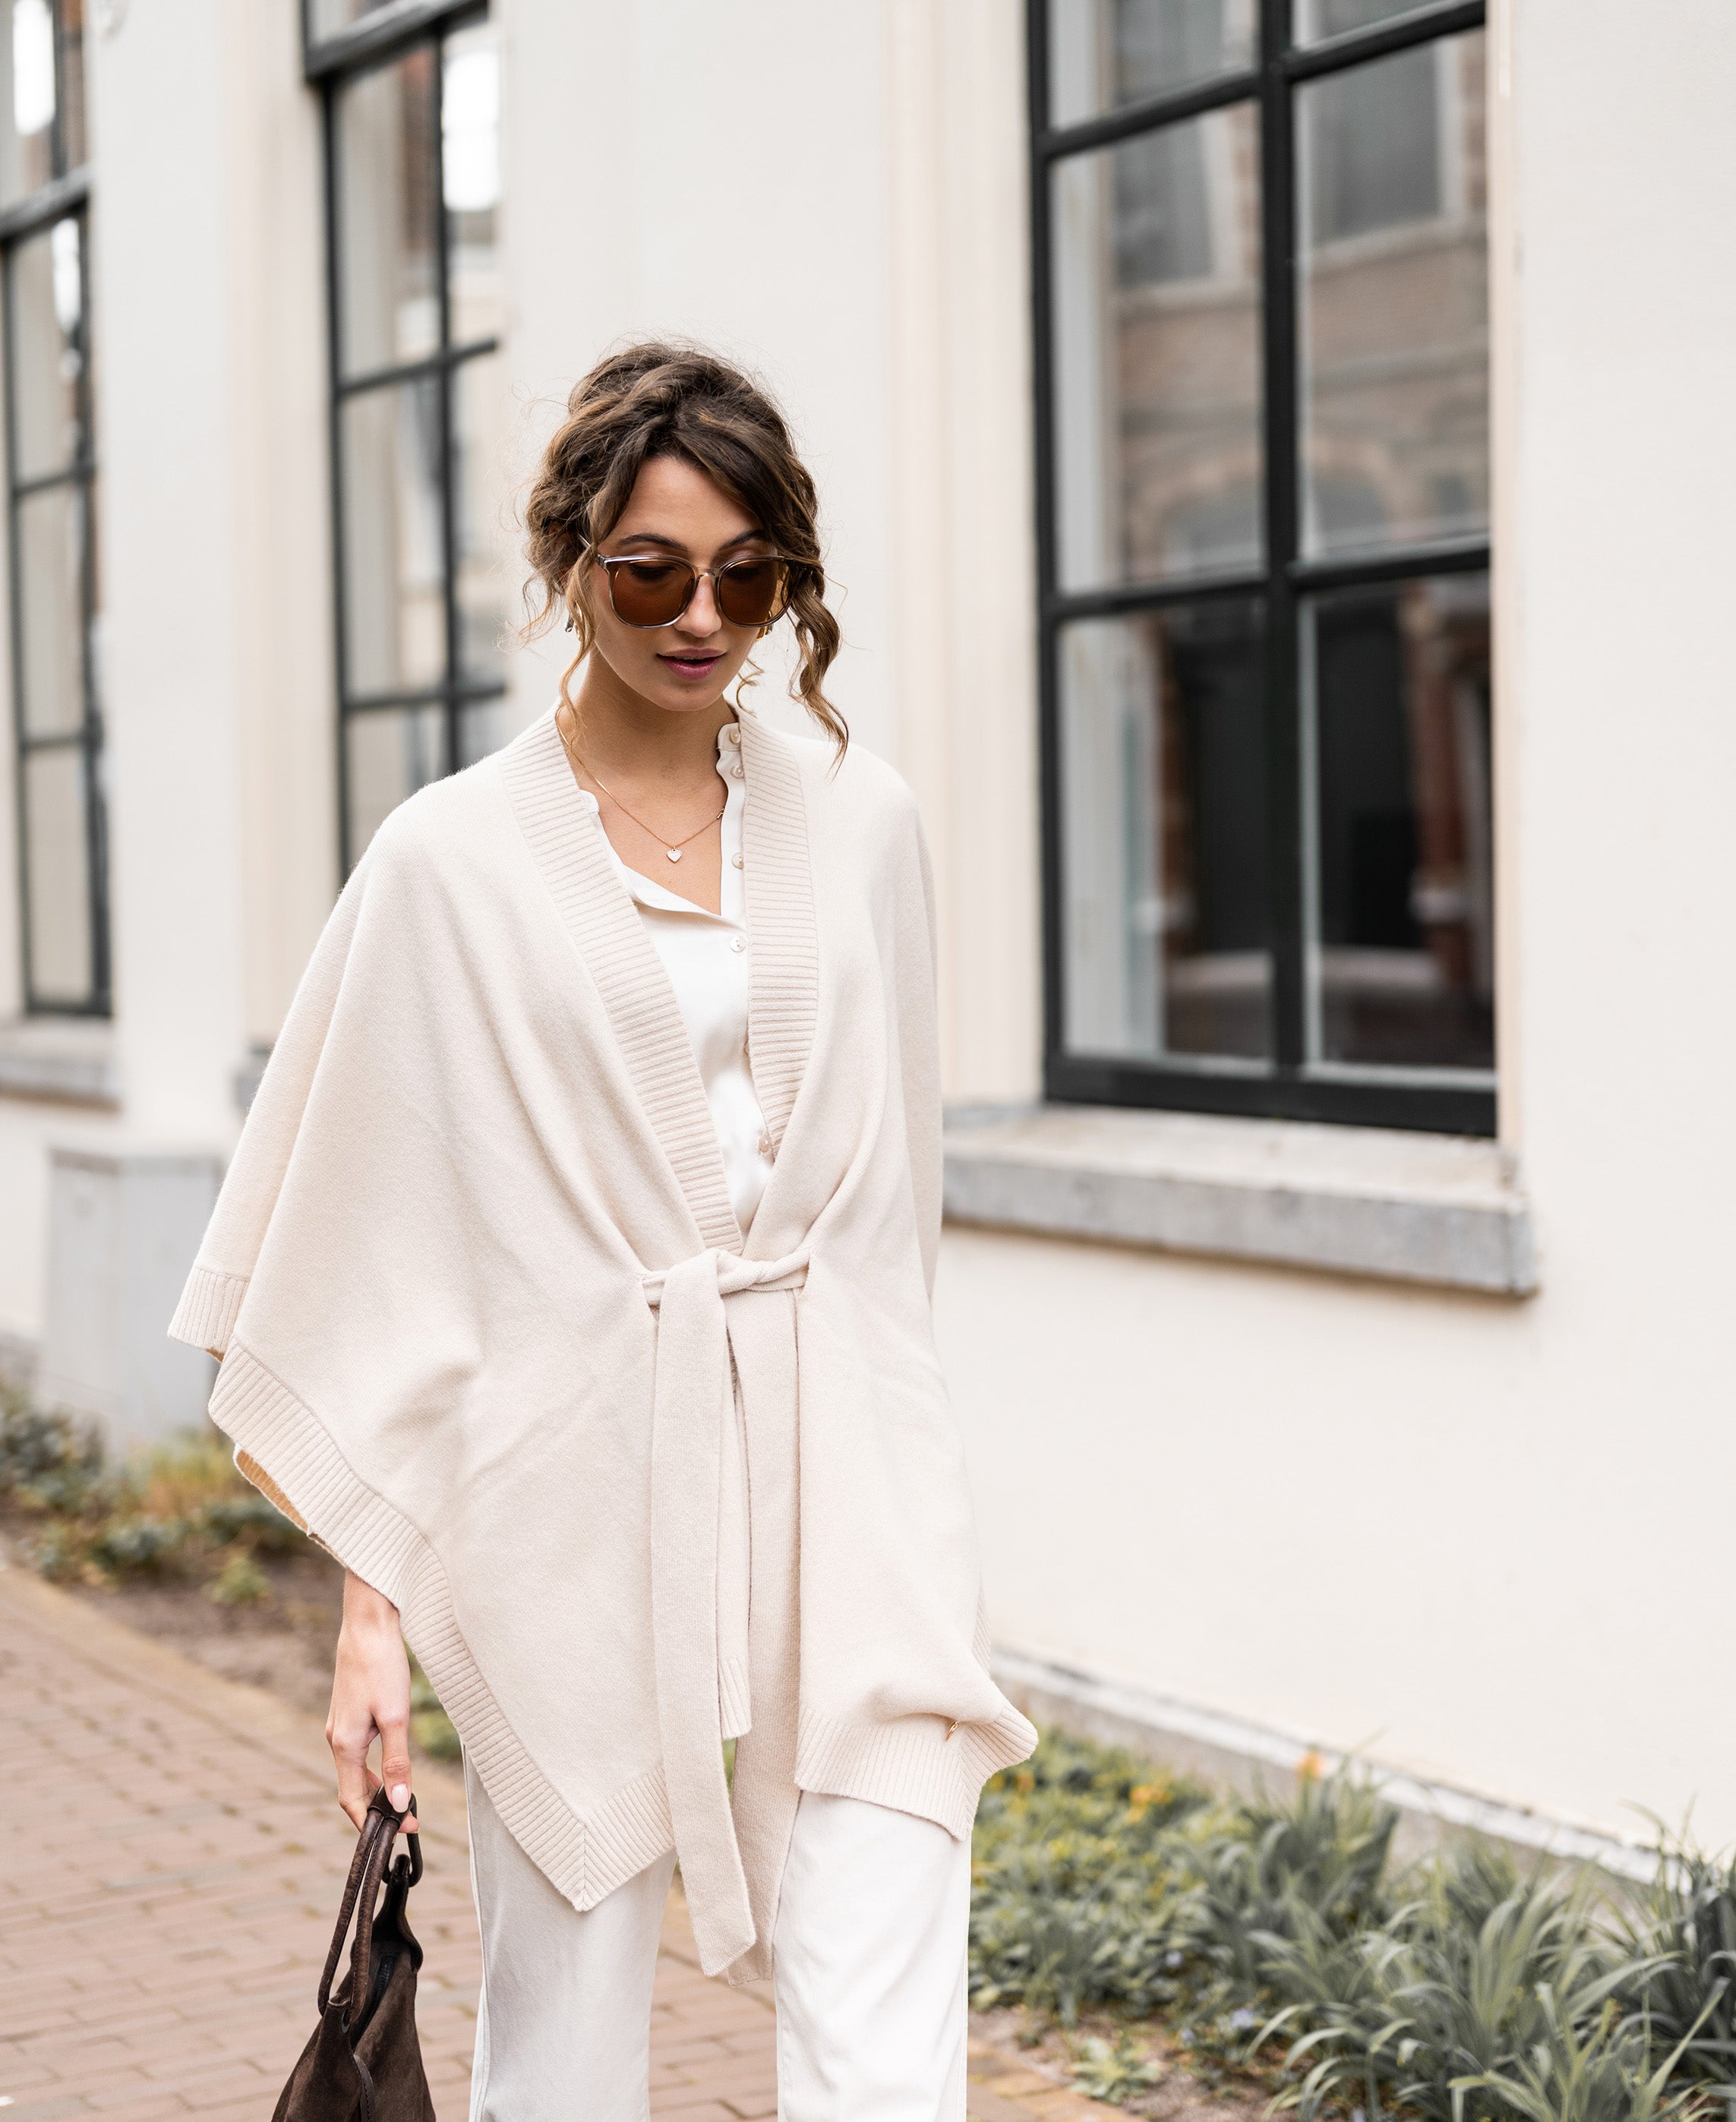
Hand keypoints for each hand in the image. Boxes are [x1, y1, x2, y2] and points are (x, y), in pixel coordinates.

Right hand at [326, 1570, 419, 1833]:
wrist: (368, 1625)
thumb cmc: (382, 1667)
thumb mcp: (396, 1717)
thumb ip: (397, 1762)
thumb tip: (400, 1803)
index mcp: (344, 1745)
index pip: (352, 1800)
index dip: (374, 1821)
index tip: (403, 1830)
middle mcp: (336, 1738)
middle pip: (353, 1788)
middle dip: (377, 1808)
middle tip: (410, 1818)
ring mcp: (340, 1724)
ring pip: (355, 1769)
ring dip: (376, 1787)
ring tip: (404, 1797)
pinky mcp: (348, 1711)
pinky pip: (357, 1751)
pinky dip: (373, 1766)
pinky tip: (392, 1763)